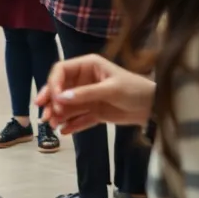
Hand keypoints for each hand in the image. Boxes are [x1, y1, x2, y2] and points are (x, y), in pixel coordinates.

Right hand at [37, 54, 155, 134]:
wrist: (154, 108)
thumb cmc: (134, 90)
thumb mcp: (111, 90)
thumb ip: (85, 94)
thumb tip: (60, 98)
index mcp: (88, 66)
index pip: (62, 70)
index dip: (54, 83)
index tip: (53, 99)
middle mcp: (85, 80)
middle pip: (61, 88)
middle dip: (51, 101)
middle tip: (44, 114)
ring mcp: (89, 96)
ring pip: (68, 105)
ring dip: (59, 115)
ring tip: (52, 125)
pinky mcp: (95, 111)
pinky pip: (79, 118)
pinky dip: (71, 124)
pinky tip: (64, 131)